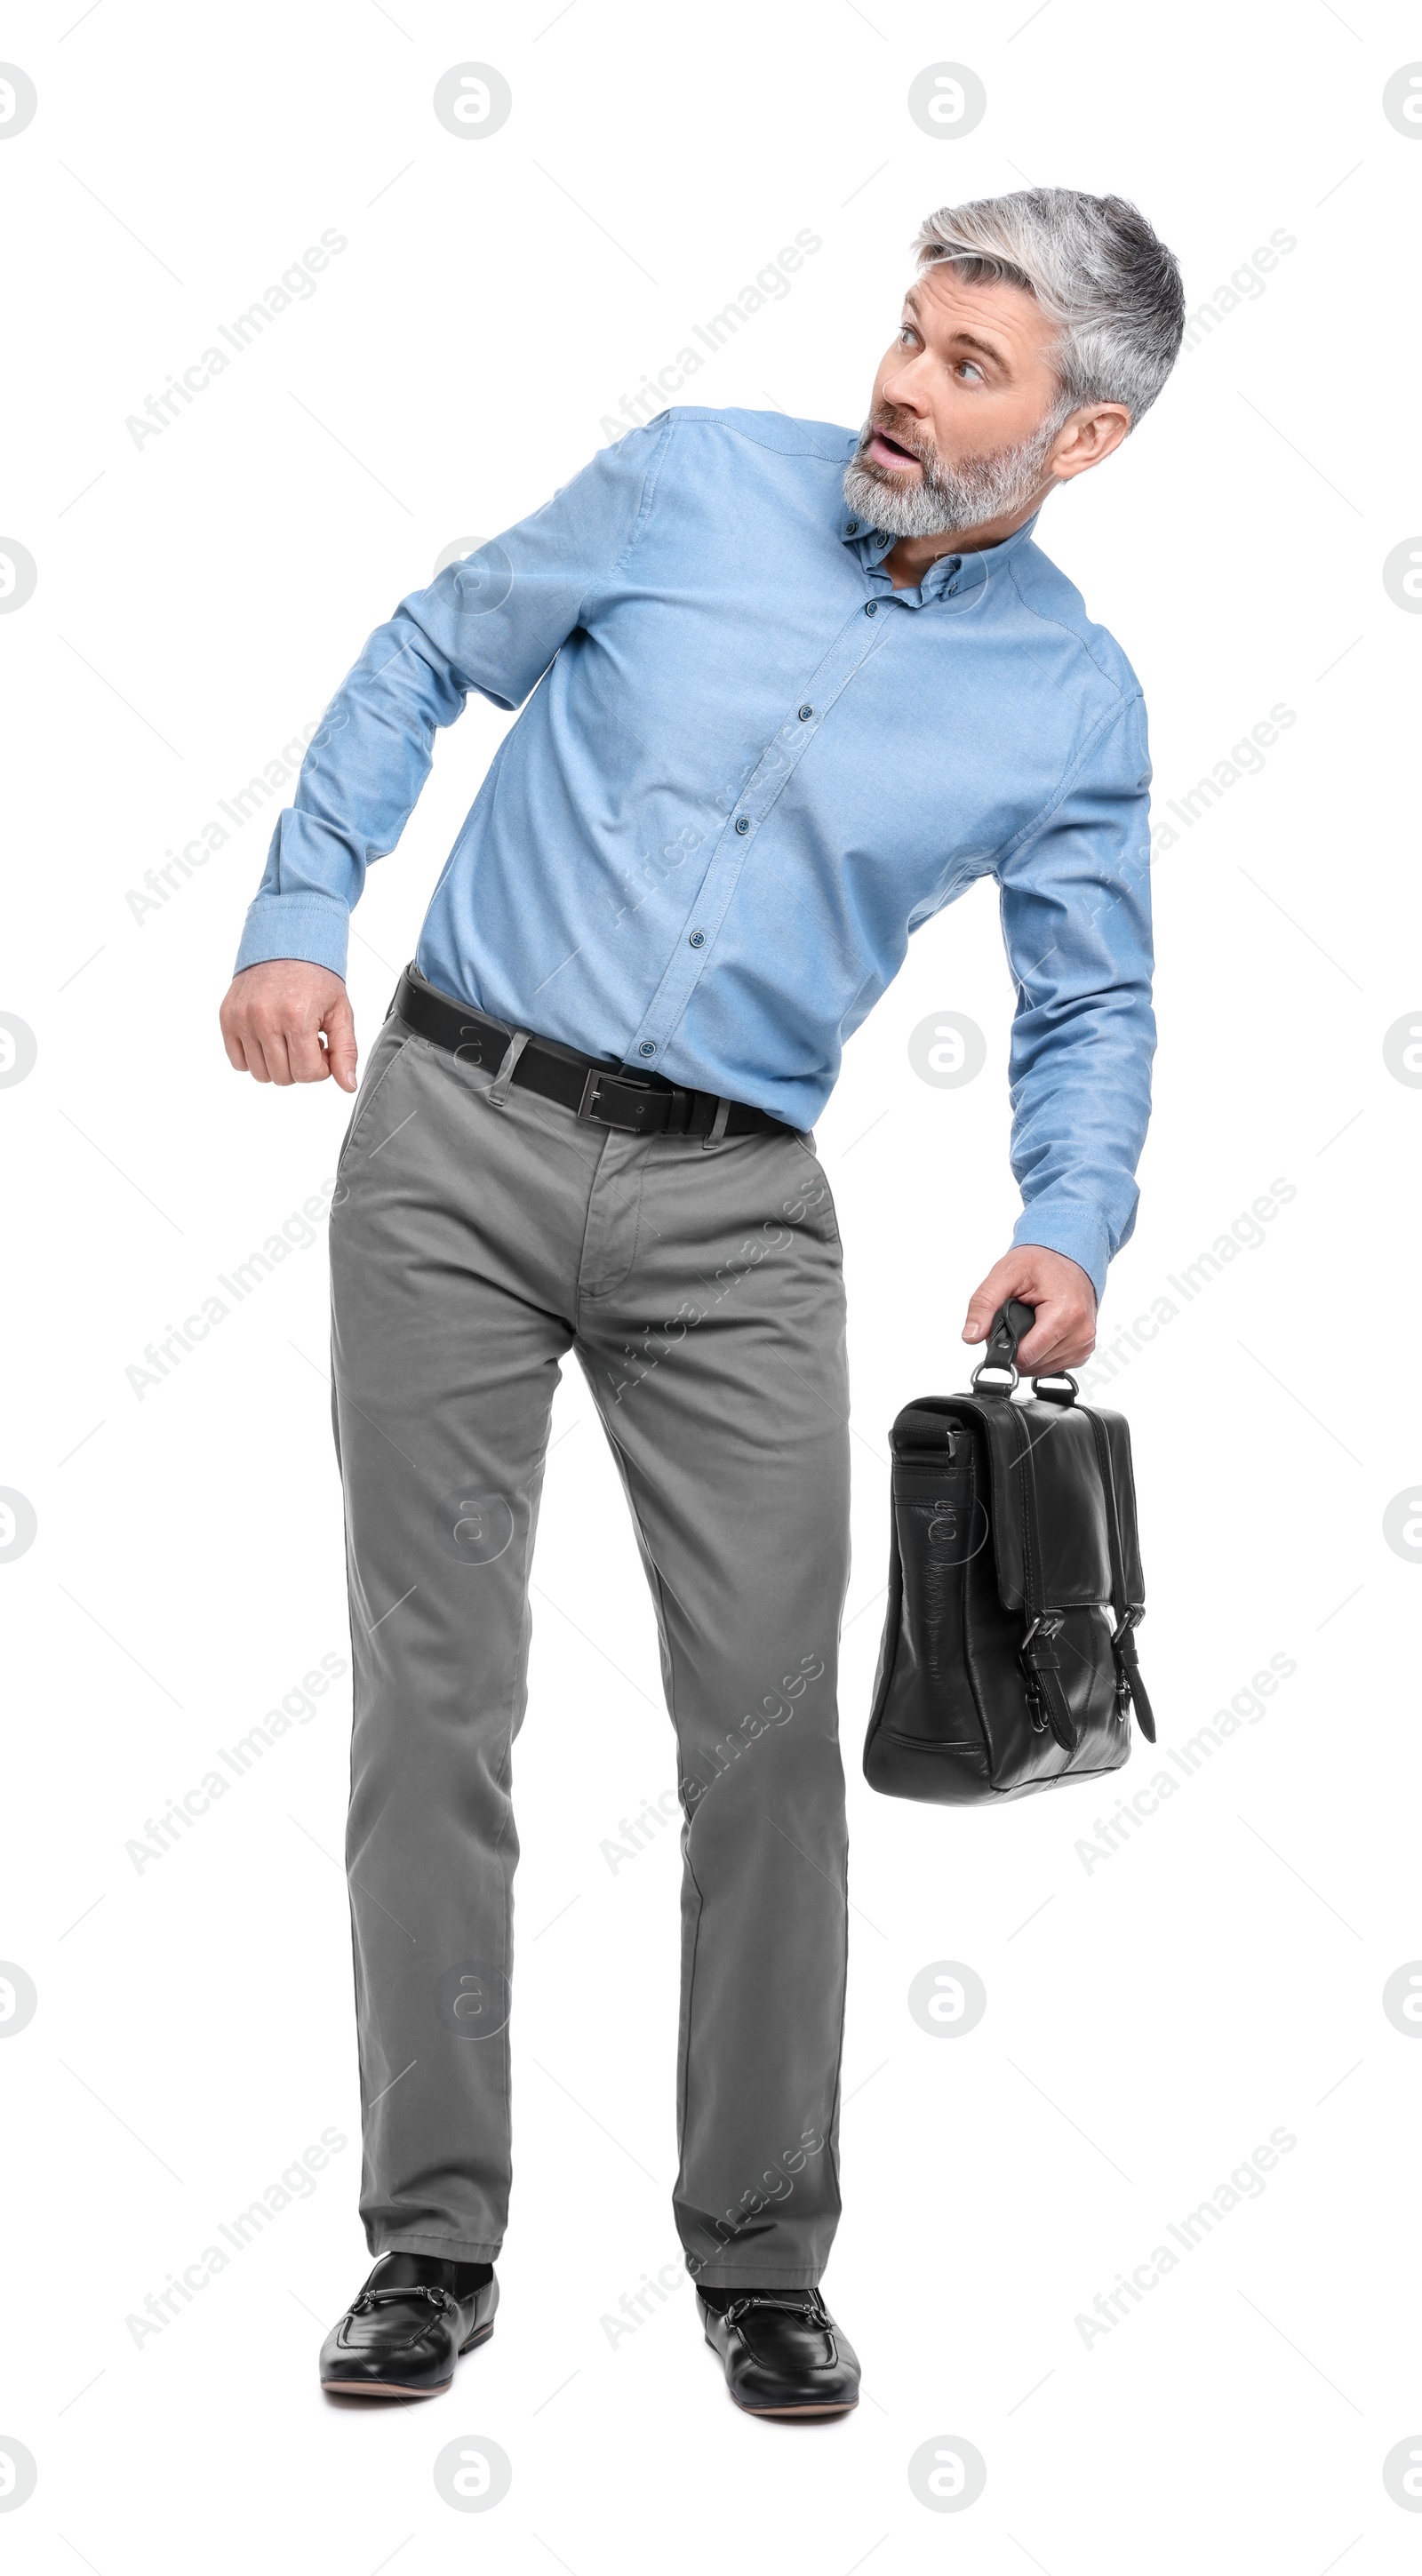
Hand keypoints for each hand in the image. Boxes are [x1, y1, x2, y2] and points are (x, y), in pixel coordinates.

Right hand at [219, 961, 356, 1090]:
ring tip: (287, 1039)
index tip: (322, 1049)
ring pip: (260, 1074)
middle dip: (299, 1066)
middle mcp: (264, 1018)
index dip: (320, 1069)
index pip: (307, 1073)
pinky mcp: (227, 1017)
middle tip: (305, 1042)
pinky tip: (269, 1040)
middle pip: (283, 1077)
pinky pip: (238, 1062)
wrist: (285, 944)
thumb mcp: (340, 1012)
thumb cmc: (316, 978)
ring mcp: (242, 1018)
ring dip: (278, 1064)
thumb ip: (346, 1051)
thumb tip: (347, 1086)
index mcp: (296, 1016)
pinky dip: (255, 1059)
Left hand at [962, 1245, 1096, 1374]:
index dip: (1005, 1348)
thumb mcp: (1005, 1273)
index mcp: (1066, 1314)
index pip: (1026, 1356)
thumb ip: (983, 1304)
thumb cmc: (1042, 1262)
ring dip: (1028, 1352)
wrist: (1069, 1256)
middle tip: (1015, 1319)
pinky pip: (1053, 1366)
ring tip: (1029, 1322)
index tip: (1001, 1329)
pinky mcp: (1083, 1350)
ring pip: (1041, 1369)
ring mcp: (1085, 1344)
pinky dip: (1040, 1353)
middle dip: (1016, 1347)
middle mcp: (1081, 1332)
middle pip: (1032, 1364)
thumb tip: (971, 1335)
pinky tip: (1040, 1332)